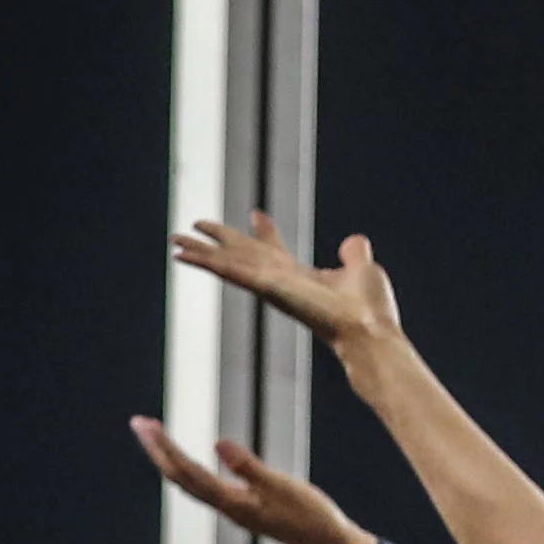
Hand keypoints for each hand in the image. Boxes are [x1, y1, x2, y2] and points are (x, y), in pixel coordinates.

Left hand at [129, 414, 375, 543]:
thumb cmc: (311, 516)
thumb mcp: (282, 486)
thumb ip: (248, 465)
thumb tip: (217, 442)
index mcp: (232, 502)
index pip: (188, 471)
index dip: (165, 447)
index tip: (146, 425)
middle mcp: (226, 507)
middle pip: (180, 477)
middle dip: (157, 450)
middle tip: (138, 423)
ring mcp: (234, 509)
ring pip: (190, 483)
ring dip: (169, 459)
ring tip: (155, 437)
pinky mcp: (243, 508)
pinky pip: (204, 487)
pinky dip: (188, 469)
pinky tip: (188, 462)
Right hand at [168, 212, 402, 353]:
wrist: (368, 331)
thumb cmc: (369, 310)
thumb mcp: (361, 268)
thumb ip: (353, 252)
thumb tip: (354, 240)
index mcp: (299, 275)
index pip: (276, 250)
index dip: (265, 231)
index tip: (256, 212)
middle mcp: (280, 280)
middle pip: (243, 254)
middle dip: (221, 240)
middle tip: (196, 224)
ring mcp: (270, 285)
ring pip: (227, 263)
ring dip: (201, 252)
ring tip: (175, 240)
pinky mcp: (266, 287)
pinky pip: (229, 270)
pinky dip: (206, 261)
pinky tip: (183, 254)